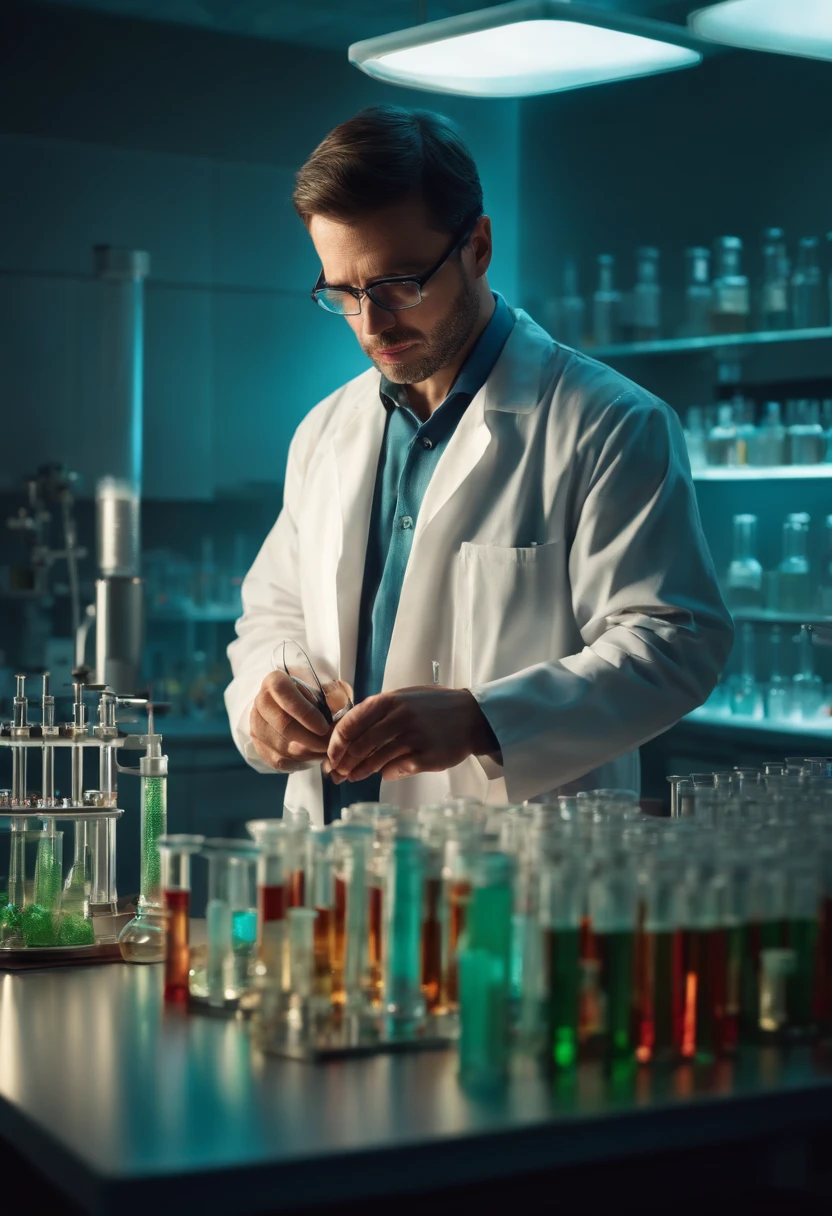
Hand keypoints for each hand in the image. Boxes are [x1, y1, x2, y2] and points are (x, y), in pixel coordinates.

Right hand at [249, 669, 331, 772]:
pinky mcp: (260, 747)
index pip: (283, 692)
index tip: (324, 727)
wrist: (293, 709)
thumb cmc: (315, 696)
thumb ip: (335, 694)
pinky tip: (316, 754)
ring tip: (328, 750)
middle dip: (313, 739)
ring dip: (311, 752)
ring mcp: (257, 726)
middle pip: (284, 725)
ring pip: (284, 747)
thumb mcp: (329, 688)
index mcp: (275, 681)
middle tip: (333, 745)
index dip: (304, 711)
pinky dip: (303, 761)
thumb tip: (338, 708)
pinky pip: (282, 760)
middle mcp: (261, 702)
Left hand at [323, 686, 498, 783]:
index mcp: (390, 700)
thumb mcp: (404, 698)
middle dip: (343, 762)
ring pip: (376, 759)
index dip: (336, 744)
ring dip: (360, 771)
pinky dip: (387, 773)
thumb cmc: (433, 708)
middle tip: (336, 773)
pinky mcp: (427, 756)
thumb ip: (377, 712)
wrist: (472, 717)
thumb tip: (347, 732)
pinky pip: (397, 769)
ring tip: (353, 777)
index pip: (351, 723)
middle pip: (360, 745)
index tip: (331, 756)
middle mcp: (400, 716)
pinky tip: (384, 774)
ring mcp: (414, 737)